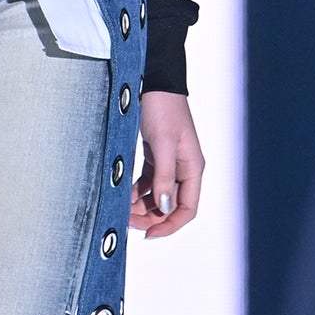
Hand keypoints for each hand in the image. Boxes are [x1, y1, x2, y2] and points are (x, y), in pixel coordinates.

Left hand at [129, 90, 203, 237]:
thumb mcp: (163, 143)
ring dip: (141, 205)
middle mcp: (183, 168)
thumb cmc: (163, 107)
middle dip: (150, 217)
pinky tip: (124, 192)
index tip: (148, 234)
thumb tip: (165, 207)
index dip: (169, 225)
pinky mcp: (156, 155)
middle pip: (170, 205)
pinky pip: (148, 182)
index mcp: (192, 168)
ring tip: (122, 207)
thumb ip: (164, 176)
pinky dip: (137, 190)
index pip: (187, 209)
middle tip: (126, 220)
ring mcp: (169, 163)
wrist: (154, 80)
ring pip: (157, 195)